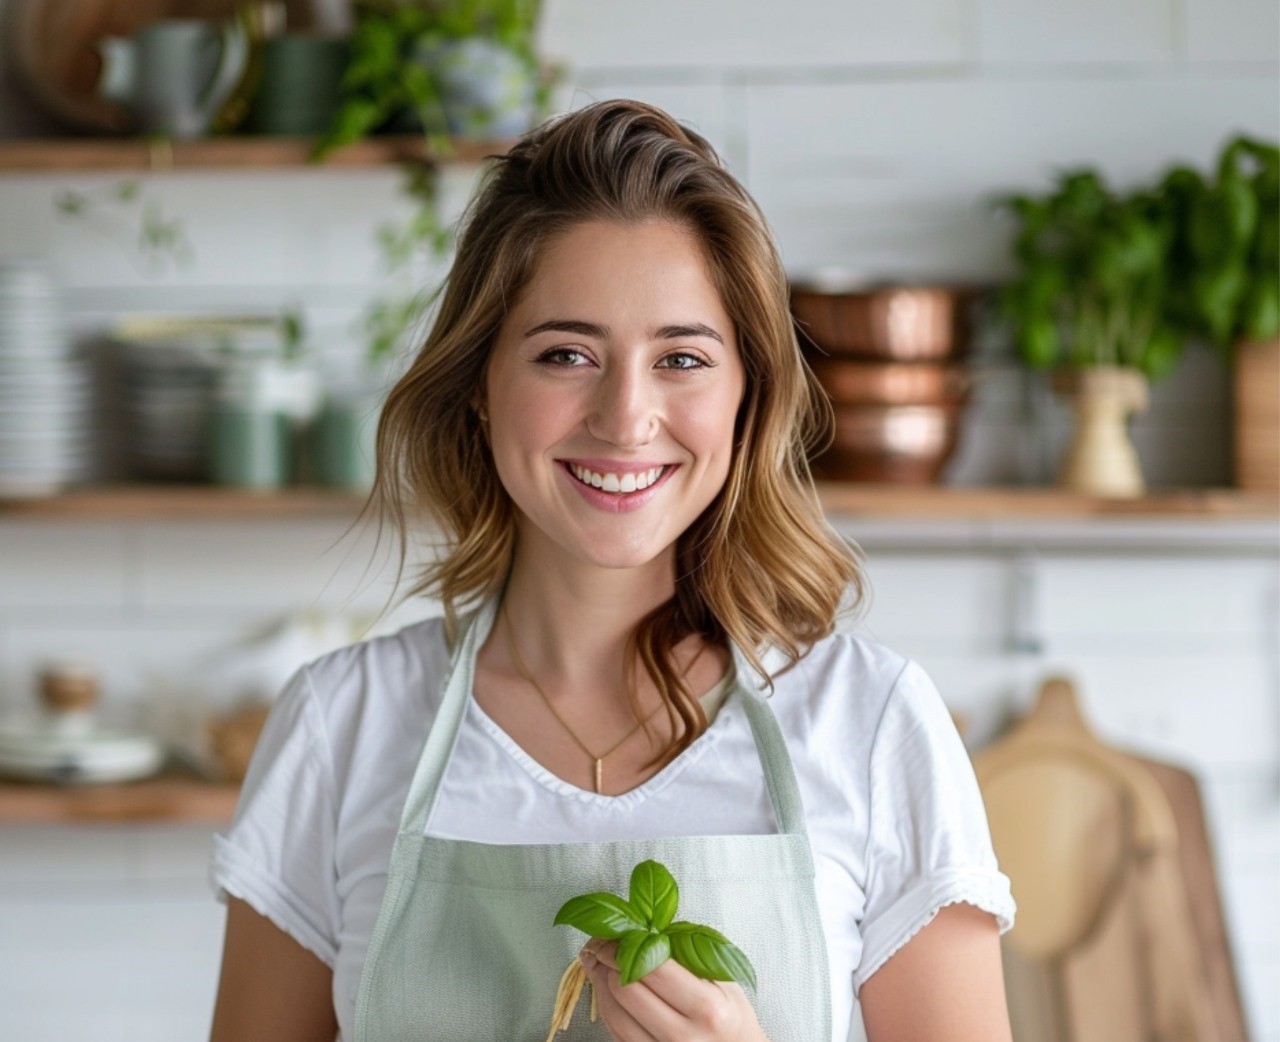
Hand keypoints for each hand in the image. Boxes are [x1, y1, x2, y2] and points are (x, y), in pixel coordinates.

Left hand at [579, 940, 768, 1041]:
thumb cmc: (731, 1017)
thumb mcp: (724, 980)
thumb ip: (690, 953)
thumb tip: (646, 927)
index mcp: (706, 1008)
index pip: (652, 968)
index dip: (626, 946)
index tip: (616, 933)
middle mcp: (683, 1035)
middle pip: (626, 989)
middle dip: (607, 960)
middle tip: (603, 944)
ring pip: (613, 1012)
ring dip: (600, 982)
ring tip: (598, 962)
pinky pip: (614, 1031)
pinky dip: (606, 1005)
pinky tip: (606, 988)